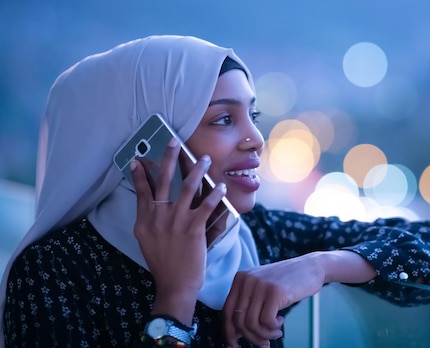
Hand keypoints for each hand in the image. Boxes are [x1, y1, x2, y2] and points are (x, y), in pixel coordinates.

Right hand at [131, 137, 226, 323]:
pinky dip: (215, 194)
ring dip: (196, 169)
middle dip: (168, 158)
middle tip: (174, 142)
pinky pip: (207, 206)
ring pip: (187, 188)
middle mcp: (158, 218)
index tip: (137, 158)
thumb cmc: (162, 263)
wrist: (174, 285)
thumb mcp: (146, 239)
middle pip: (162, 181)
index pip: (141, 191)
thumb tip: (149, 201)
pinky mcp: (193, 230)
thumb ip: (148, 219)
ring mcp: (175, 223)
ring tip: (204, 158)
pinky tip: (222, 186)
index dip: (139, 173)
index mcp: (144, 220)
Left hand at [222, 254, 326, 346]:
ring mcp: (261, 285)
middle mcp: (247, 280)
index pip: (227, 311)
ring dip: (265, 335)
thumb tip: (235, 334)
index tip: (235, 345)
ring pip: (252, 324)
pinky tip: (281, 321)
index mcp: (240, 278)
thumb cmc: (287, 281)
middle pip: (239, 320)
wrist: (311, 266)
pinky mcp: (275, 292)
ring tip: (276, 332)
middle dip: (251, 337)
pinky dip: (273, 328)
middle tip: (264, 342)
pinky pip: (266, 321)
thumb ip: (248, 305)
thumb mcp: (261, 288)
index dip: (229, 332)